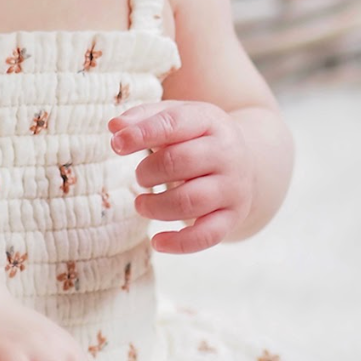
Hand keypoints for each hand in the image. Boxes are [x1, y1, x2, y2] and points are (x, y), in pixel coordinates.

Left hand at [109, 100, 254, 253]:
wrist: (245, 163)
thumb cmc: (196, 137)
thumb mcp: (175, 117)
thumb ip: (142, 118)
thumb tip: (114, 127)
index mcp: (210, 121)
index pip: (173, 124)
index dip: (141, 134)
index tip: (116, 144)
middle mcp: (227, 153)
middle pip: (181, 162)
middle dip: (148, 171)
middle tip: (139, 176)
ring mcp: (233, 187)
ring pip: (191, 201)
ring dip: (156, 206)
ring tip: (141, 203)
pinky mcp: (233, 217)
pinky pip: (208, 235)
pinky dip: (179, 243)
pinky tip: (156, 242)